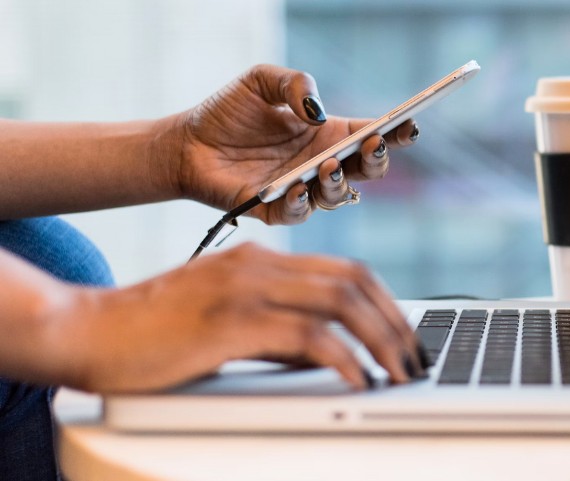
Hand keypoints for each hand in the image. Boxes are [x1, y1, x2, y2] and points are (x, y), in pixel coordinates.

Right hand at [61, 243, 422, 392]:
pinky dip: (343, 358)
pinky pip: (307, 336)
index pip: (345, 269)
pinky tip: (357, 379)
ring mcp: (245, 288)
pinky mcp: (231, 321)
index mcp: (260, 259)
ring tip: (398, 373)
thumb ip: (276, 329)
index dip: (386, 302)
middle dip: (396, 322)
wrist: (85, 331)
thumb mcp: (225, 321)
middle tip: (414, 358)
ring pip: (341, 302)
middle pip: (354, 281)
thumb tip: (326, 355)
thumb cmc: (151, 333)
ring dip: (381, 340)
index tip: (405, 335)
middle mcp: (259, 264)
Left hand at [170, 64, 419, 223]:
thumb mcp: (261, 80)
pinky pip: (298, 213)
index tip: (409, 124)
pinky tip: (297, 186)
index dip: (396, 132)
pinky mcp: (274, 210)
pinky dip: (302, 202)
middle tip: (372, 144)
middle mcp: (322, 164)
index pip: (373, 135)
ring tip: (328, 165)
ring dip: (340, 182)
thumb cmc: (227, 112)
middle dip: (377, 159)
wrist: (185, 143)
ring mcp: (302, 189)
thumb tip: (317, 111)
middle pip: (368, 170)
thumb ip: (294, 83)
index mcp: (329, 134)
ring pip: (339, 196)